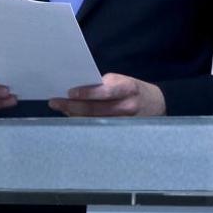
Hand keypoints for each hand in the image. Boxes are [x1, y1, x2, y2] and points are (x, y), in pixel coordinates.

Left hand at [48, 74, 165, 116]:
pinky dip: (83, 121)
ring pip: (93, 120)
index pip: (105, 91)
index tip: (70, 92)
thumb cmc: (134, 90)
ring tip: (61, 107)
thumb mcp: (123, 81)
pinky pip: (97, 127)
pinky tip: (73, 116)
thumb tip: (75, 91)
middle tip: (55, 102)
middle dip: (72, 105)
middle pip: (95, 108)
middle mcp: (127, 106)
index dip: (87, 93)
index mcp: (128, 88)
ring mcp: (123, 121)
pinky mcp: (120, 131)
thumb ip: (103, 85)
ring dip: (74, 114)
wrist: (157, 104)